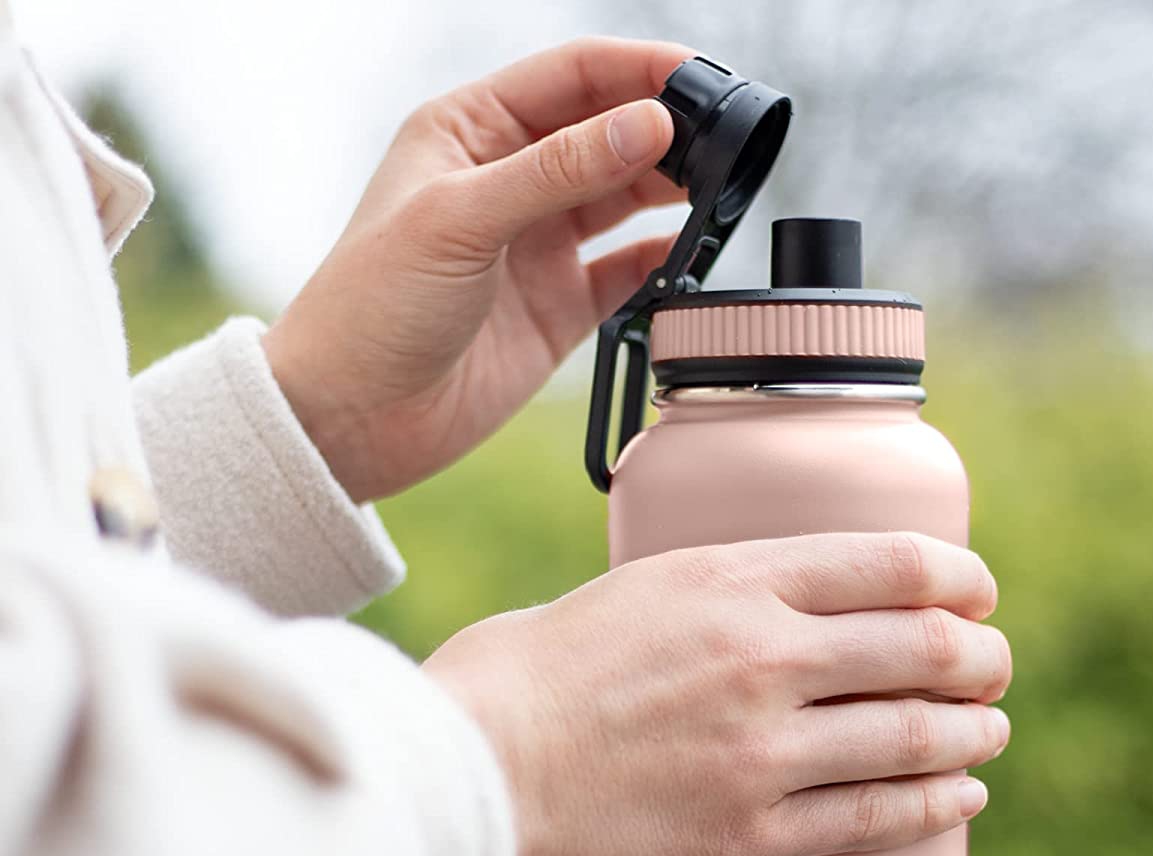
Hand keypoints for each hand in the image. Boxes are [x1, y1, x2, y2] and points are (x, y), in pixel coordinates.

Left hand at [263, 37, 690, 501]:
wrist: (354, 417)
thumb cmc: (374, 304)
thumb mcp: (463, 218)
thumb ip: (559, 171)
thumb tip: (648, 125)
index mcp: (471, 131)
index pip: (571, 76)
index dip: (637, 68)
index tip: (698, 78)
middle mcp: (510, 180)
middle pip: (607, 131)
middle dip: (664, 129)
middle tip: (724, 138)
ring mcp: (538, 245)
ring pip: (624, 199)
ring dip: (672, 190)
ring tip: (720, 188)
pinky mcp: (560, 307)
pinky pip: (627, 272)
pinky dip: (663, 261)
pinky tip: (692, 253)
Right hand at [424, 532, 1012, 855]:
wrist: (471, 769)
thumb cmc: (529, 674)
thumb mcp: (631, 590)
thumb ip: (714, 594)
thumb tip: (773, 609)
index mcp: (733, 580)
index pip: (894, 564)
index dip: (960, 579)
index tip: (978, 593)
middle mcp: (764, 658)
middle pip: (925, 647)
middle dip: (982, 657)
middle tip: (993, 667)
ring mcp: (761, 751)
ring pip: (914, 736)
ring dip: (974, 733)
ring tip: (990, 733)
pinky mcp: (749, 835)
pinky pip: (873, 819)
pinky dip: (935, 806)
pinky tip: (963, 798)